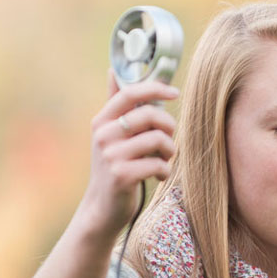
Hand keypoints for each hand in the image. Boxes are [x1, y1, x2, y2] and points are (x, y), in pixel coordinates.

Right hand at [77, 72, 177, 234]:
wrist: (102, 207)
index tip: (175, 93)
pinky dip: (164, 170)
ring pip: (158, 139)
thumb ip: (115, 104)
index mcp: (102, 121)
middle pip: (149, 115)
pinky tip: (158, 175)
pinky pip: (158, 164)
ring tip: (164, 160)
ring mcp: (111, 156)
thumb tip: (113, 70)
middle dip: (169, 126)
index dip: (156, 88)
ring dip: (169, 151)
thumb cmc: (114, 166)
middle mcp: (103, 136)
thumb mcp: (110, 134)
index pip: (130, 93)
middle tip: (169, 140)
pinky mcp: (121, 176)